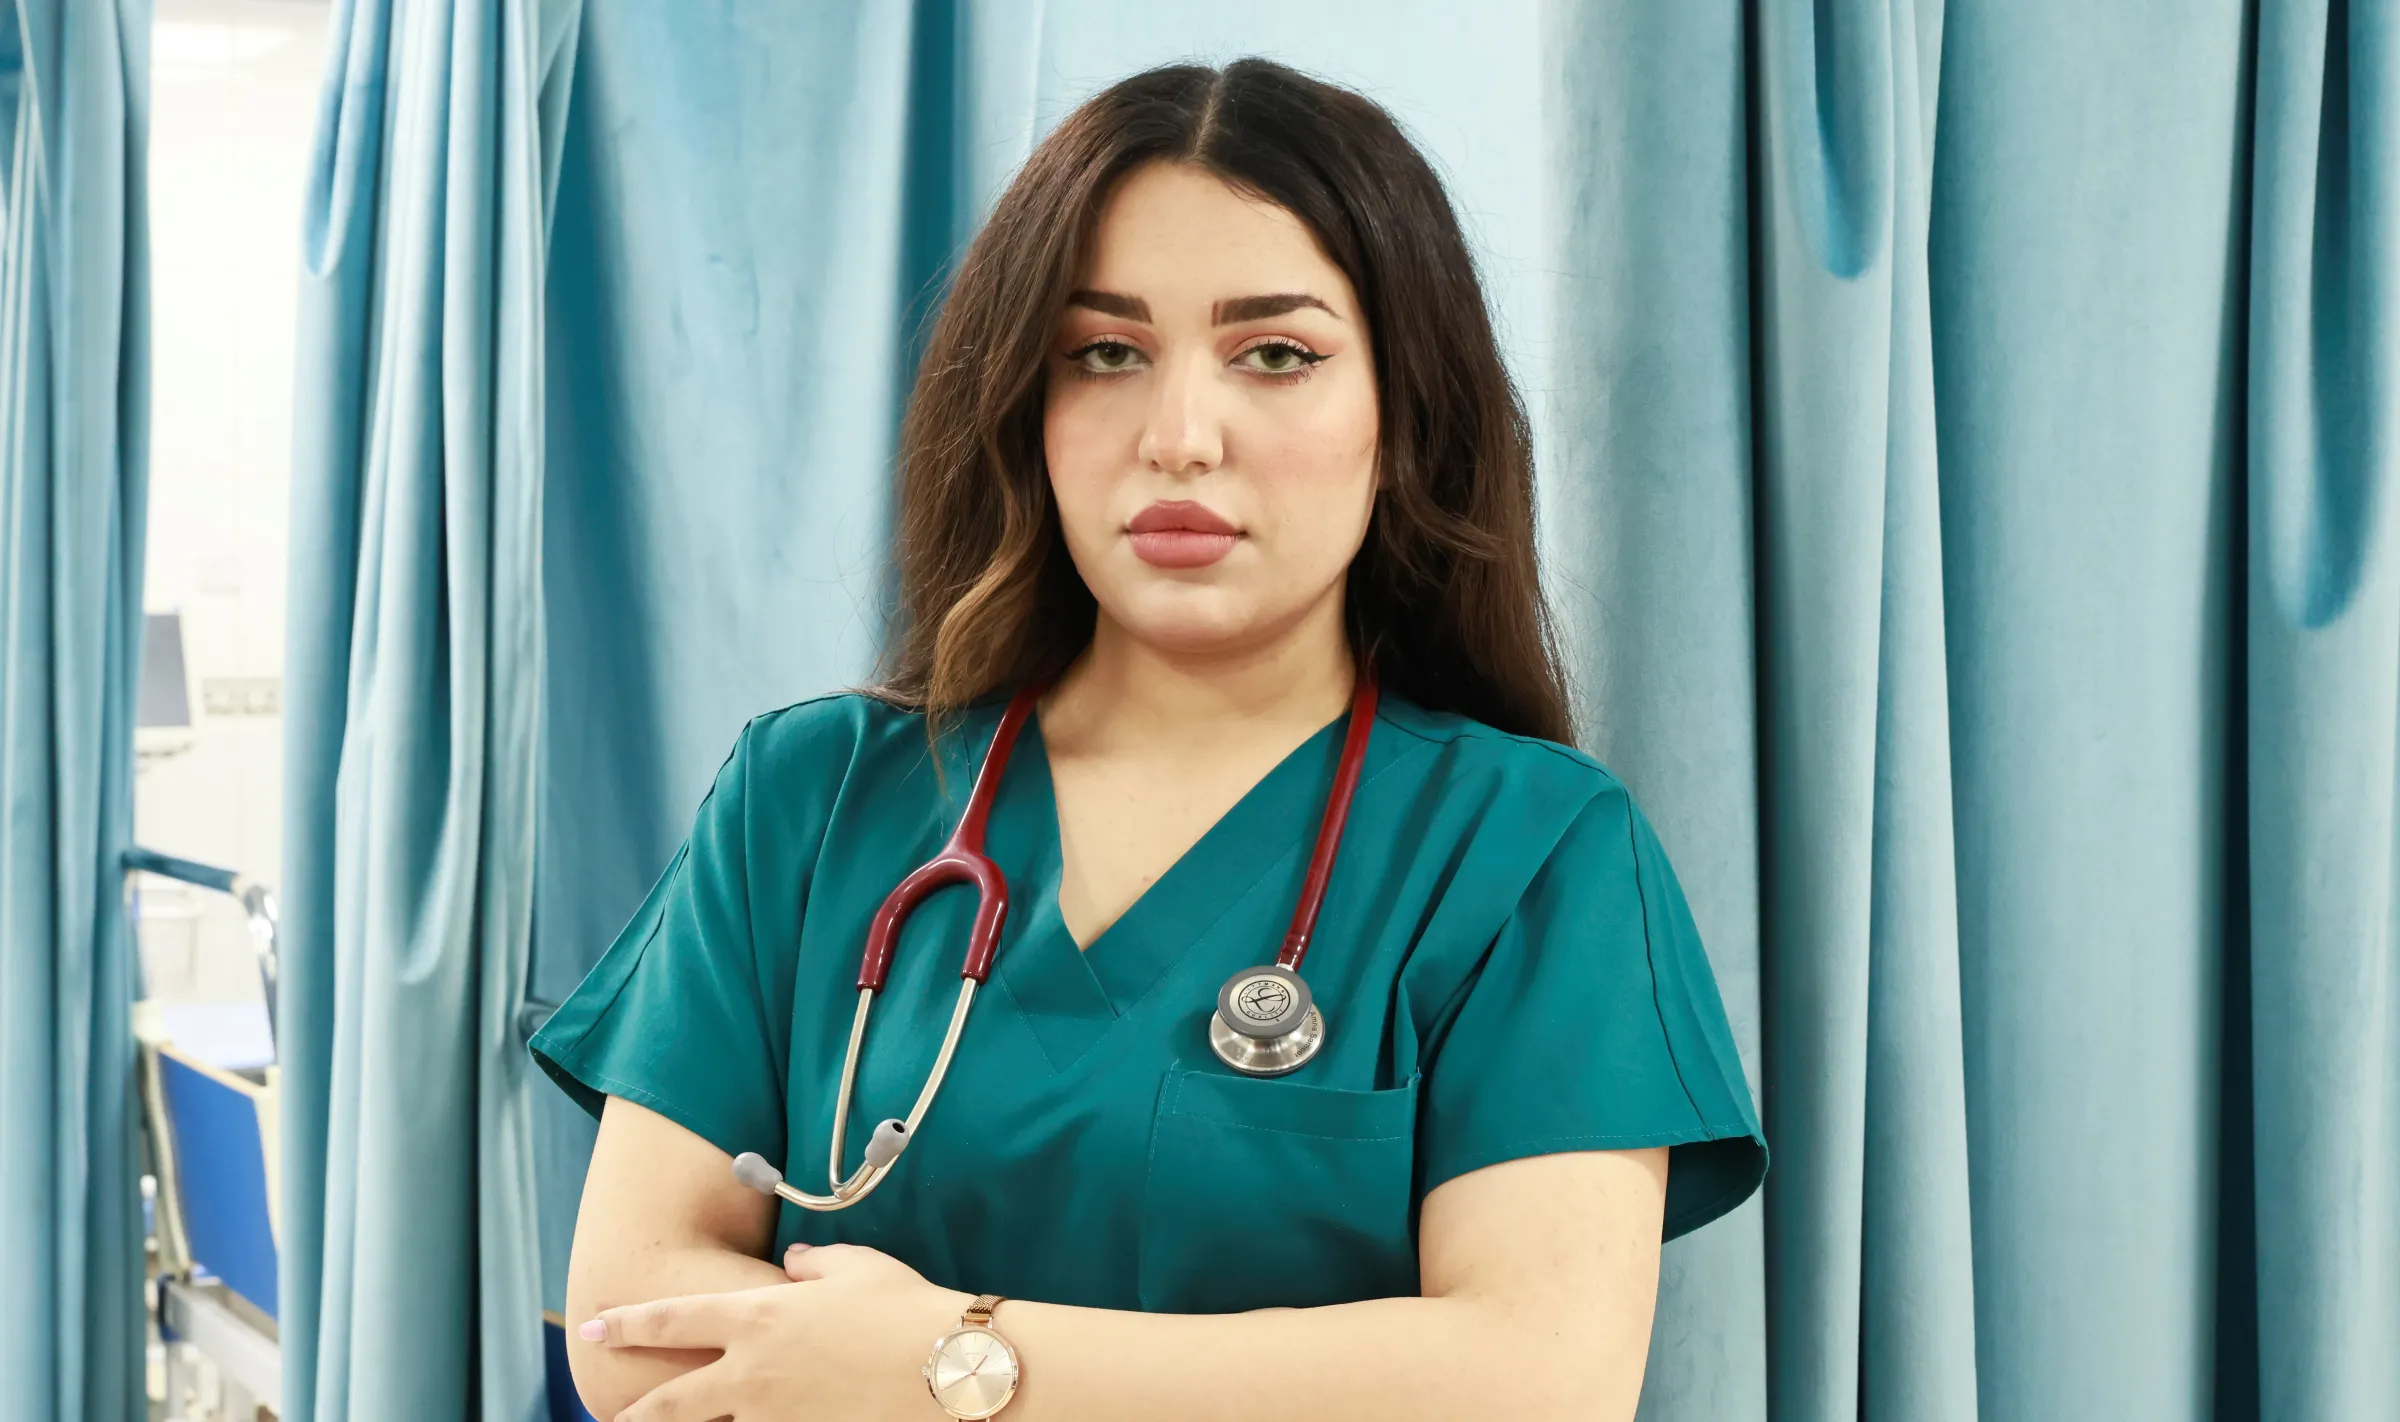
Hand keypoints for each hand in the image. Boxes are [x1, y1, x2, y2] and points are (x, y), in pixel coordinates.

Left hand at [583, 1243, 969, 1420]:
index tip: (591, 1327)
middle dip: (632, 1411)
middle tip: (605, 1416)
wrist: (948, 1368)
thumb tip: (792, 1266)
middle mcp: (750, 1373)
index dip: (625, 1323)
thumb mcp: (855, 1266)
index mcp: (756, 1317)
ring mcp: (772, 1417)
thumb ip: (811, 1263)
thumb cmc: (904, 1307)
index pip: (671, 1319)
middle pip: (670, 1401)